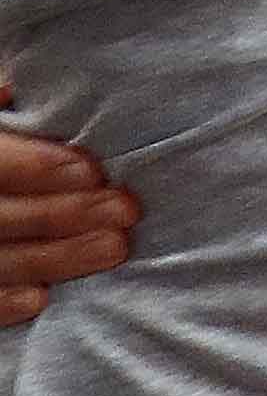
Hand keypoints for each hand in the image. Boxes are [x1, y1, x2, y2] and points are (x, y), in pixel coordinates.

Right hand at [0, 60, 136, 329]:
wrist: (1, 190)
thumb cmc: (5, 144)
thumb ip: (2, 112)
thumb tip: (14, 91)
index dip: (34, 167)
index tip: (94, 170)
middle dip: (62, 214)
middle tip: (125, 210)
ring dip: (52, 258)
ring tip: (115, 248)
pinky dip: (0, 303)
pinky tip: (40, 299)